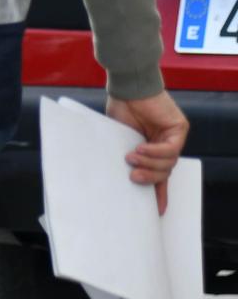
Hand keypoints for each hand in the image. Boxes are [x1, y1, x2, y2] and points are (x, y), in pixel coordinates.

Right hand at [106, 90, 188, 214]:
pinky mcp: (179, 129)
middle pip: (164, 172)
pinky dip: (155, 152)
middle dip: (150, 178)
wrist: (127, 87)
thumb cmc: (120, 107)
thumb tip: (124, 174)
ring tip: (132, 157)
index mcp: (151, 147)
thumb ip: (127, 154)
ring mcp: (173, 137)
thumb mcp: (120, 137)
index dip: (159, 193)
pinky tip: (141, 148)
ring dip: (150, 163)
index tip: (158, 211)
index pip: (160, 175)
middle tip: (134, 177)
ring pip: (168, 163)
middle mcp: (164, 144)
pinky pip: (170, 150)